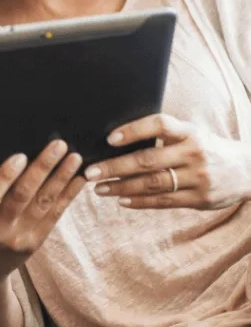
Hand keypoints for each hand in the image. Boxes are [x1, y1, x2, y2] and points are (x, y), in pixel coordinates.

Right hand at [0, 141, 84, 289]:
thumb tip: (16, 158)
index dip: (5, 176)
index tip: (20, 155)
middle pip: (23, 195)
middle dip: (43, 167)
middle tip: (58, 145)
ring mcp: (20, 237)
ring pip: (43, 203)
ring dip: (61, 178)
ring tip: (74, 158)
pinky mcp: (36, 242)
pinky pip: (54, 215)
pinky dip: (68, 195)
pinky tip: (78, 180)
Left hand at [85, 113, 250, 209]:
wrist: (247, 170)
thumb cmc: (205, 147)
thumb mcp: (191, 133)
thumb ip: (164, 135)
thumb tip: (118, 138)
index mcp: (189, 131)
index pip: (159, 125)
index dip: (133, 130)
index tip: (109, 138)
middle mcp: (193, 152)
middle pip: (148, 160)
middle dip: (115, 166)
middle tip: (91, 171)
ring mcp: (198, 177)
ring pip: (153, 184)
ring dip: (122, 187)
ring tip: (100, 188)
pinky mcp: (200, 199)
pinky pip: (164, 201)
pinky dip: (140, 201)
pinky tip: (121, 200)